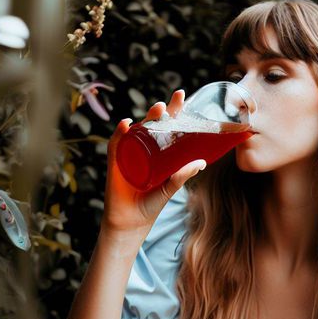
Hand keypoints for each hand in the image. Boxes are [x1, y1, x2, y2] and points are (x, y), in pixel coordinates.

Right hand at [101, 89, 205, 236]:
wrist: (131, 221)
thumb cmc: (150, 203)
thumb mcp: (169, 188)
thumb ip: (182, 176)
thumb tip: (202, 162)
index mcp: (158, 152)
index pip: (166, 126)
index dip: (173, 111)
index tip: (183, 96)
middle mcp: (143, 148)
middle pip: (151, 124)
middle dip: (161, 110)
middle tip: (173, 101)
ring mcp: (128, 153)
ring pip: (135, 130)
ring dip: (144, 118)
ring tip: (157, 110)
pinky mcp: (115, 162)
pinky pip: (116, 144)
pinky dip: (120, 133)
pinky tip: (127, 125)